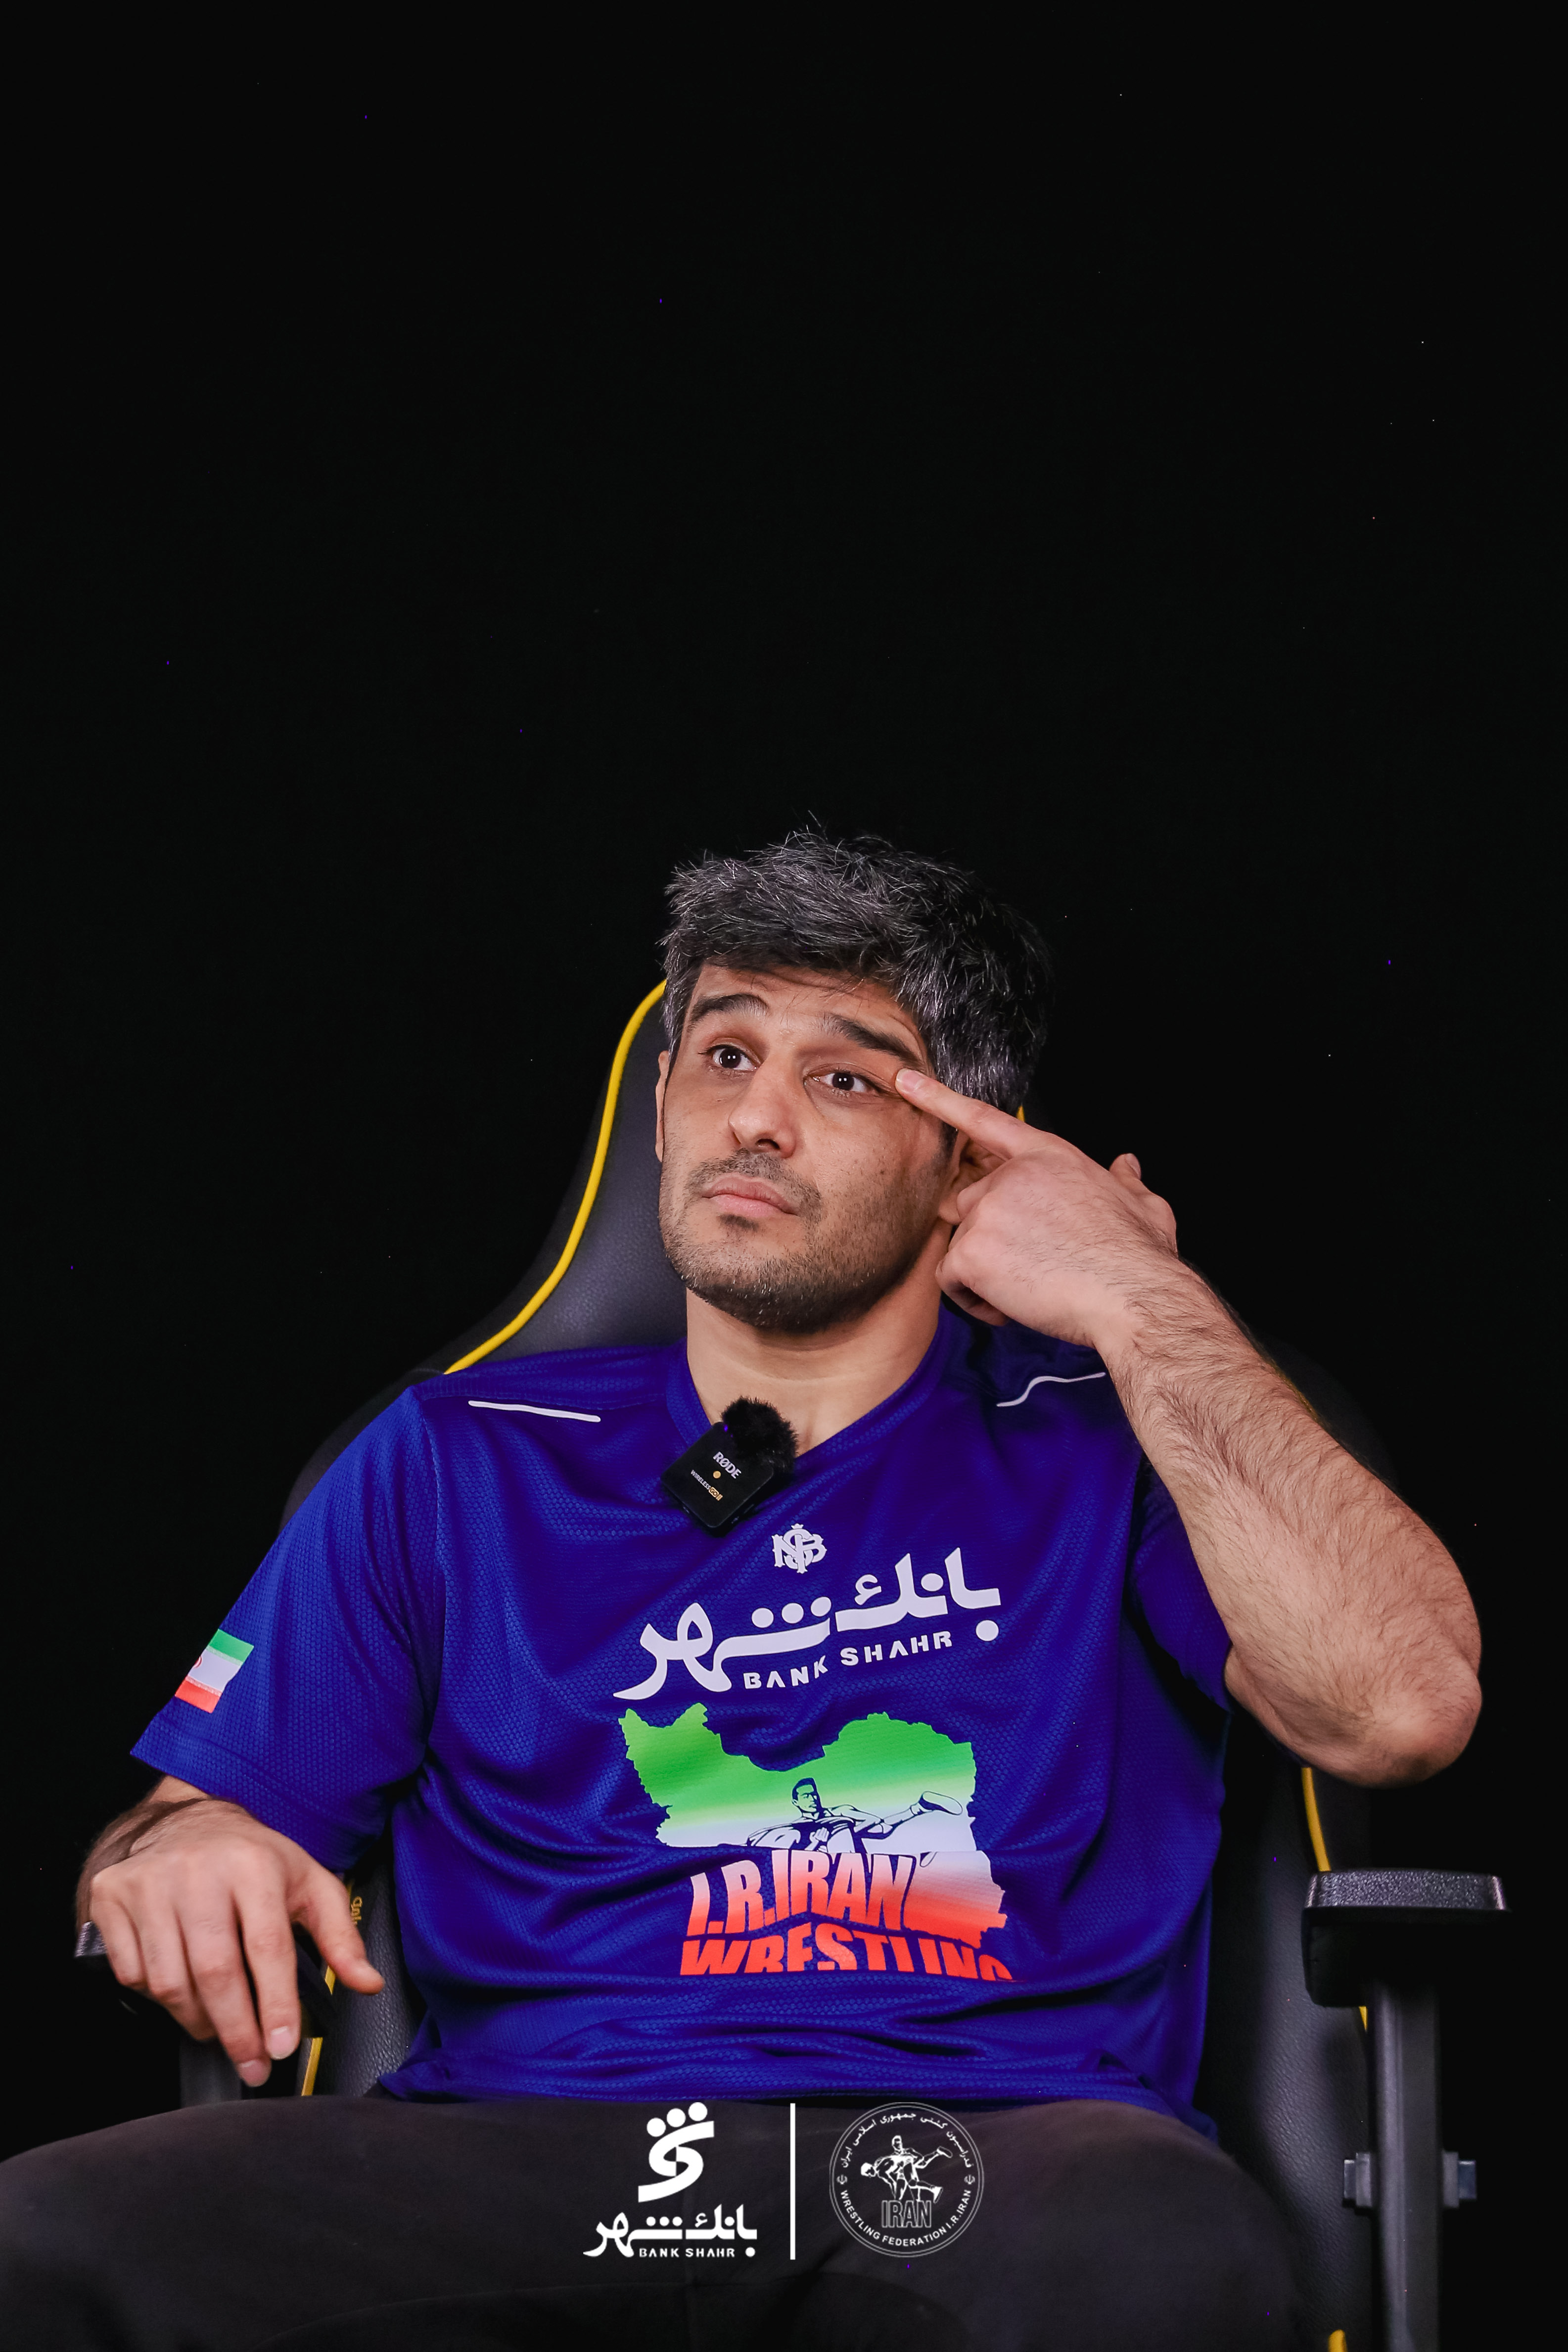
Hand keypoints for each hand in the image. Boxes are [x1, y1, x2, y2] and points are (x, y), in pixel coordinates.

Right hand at [89, 1797, 382, 2084]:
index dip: (275, 2004)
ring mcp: (149, 1883)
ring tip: (219, 2026)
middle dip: (237, 2031)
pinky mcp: (112, 1895)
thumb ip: (340, 1937)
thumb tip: (368, 1984)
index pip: (267, 1947)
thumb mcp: (308, 1884)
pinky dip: (156, 1996)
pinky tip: (180, 1989)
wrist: (189, 1820)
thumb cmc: (254, 1860)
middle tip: (252, 2064)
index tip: (281, 2047)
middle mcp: (198, 1871)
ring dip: (197, 2020)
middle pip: (215, 1972)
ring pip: (169, 1982)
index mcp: (254, 1866)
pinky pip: (132, 1972)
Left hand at [894, 1068, 1180, 1350]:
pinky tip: (1011, 1305)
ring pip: (965, 1245)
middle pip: (975, 1202)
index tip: (905, 1081)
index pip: (985, 1121)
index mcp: (1049, 1157)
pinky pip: (952, 1279)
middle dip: (997, 1238)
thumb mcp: (1145, 1206)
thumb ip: (1126, 1181)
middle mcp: (1012, 1177)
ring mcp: (988, 1210)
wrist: (1132, 1296)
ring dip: (989, 1273)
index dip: (940, 1100)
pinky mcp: (971, 1250)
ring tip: (1033, 1287)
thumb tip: (1127, 1165)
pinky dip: (975, 1300)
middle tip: (1036, 1263)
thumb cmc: (1139, 1257)